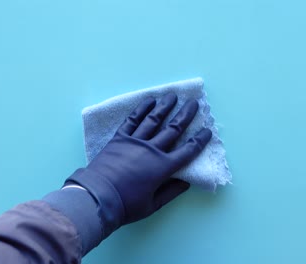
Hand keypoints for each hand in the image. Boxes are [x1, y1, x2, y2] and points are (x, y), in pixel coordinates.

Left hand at [65, 93, 211, 236]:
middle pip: (173, 129)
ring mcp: (135, 142)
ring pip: (154, 120)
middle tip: (194, 103)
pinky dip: (141, 109)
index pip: (187, 151)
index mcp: (162, 168)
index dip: (199, 141)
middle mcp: (152, 150)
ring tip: (173, 95)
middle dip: (185, 115)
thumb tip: (186, 182)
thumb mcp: (152, 205)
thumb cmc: (126, 205)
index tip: (208, 130)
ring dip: (165, 106)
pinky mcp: (119, 138)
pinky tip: (149, 100)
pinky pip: (132, 120)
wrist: (98, 197)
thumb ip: (171, 192)